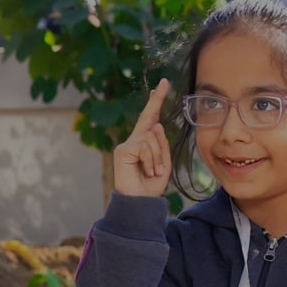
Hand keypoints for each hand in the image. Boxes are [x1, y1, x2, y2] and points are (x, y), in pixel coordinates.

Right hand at [111, 81, 174, 197]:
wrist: (141, 201)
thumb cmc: (152, 184)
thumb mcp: (164, 162)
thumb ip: (161, 144)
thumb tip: (156, 125)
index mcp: (145, 142)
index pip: (151, 118)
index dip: (156, 101)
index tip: (162, 84)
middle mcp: (134, 140)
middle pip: (149, 118)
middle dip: (156, 100)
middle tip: (164, 84)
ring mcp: (126, 145)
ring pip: (152, 137)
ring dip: (159, 157)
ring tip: (155, 171)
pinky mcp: (122, 150)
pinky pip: (145, 146)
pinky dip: (152, 159)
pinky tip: (148, 171)